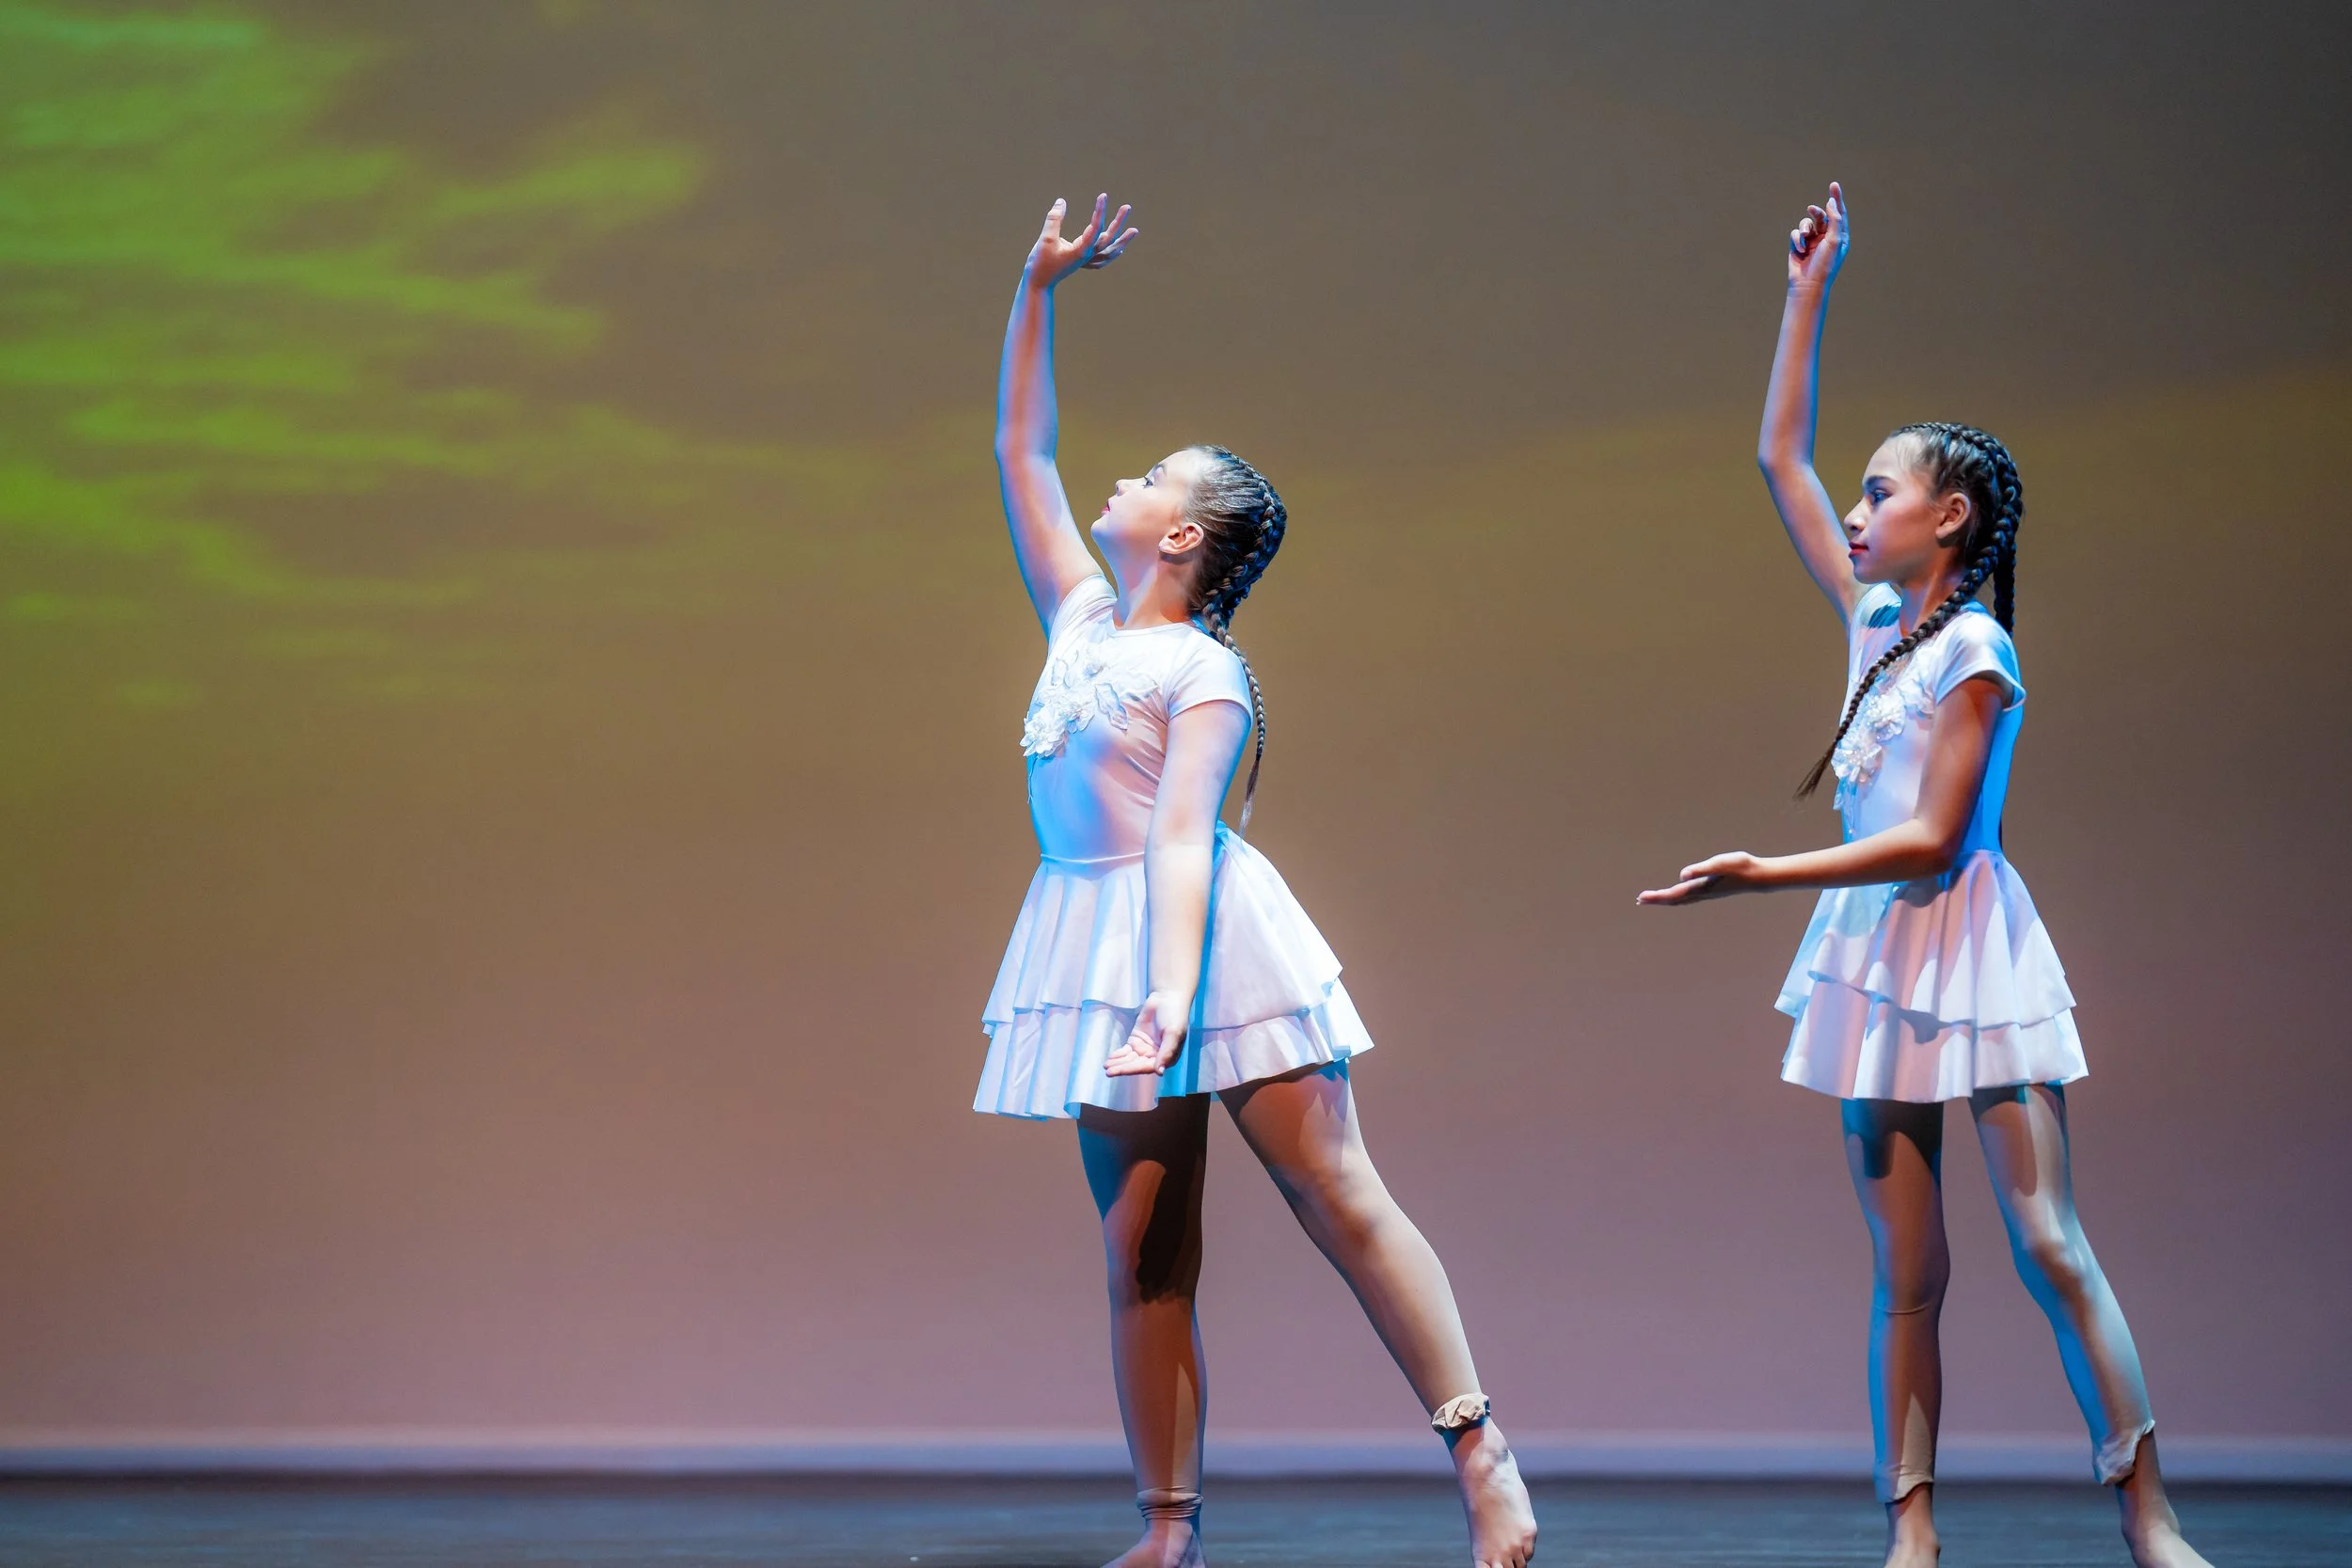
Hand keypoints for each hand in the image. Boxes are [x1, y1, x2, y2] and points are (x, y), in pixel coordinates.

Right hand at [1023, 193, 1138, 289]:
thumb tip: (1061, 201)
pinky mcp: (1082, 262)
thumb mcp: (1045, 239)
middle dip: (1119, 222)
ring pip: (1109, 250)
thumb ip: (1054, 219)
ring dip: (1122, 240)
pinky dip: (1112, 253)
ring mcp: (1086, 260)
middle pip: (1108, 238)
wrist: (1038, 283)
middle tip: (1128, 207)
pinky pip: (1102, 258)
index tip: (1103, 196)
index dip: (1100, 210)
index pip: (1096, 227)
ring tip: (1134, 230)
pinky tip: (1119, 250)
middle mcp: (1087, 255)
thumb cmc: (1040, 263)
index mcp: (1081, 250)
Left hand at [1101, 989, 1189, 1076]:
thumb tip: (1160, 1072)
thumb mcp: (1173, 1033)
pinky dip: (1118, 1055)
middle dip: (1123, 1068)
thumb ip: (1166, 1052)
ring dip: (1118, 1063)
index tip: (1123, 1071)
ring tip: (1106, 1067)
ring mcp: (1144, 1048)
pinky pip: (1125, 1051)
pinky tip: (1110, 1058)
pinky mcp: (1135, 1040)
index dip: (1135, 1069)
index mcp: (1166, 1057)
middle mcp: (1155, 1056)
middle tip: (1109, 1072)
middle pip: (1136, 1065)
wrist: (1166, 998)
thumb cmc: (1175, 1016)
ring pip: (1129, 1059)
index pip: (1148, 1067)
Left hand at [1637, 850, 1769, 905]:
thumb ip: (1700, 869)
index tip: (1641, 898)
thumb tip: (1681, 875)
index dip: (1656, 896)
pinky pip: (1688, 897)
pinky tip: (1678, 894)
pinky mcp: (1711, 890)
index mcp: (1699, 888)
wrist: (1758, 876)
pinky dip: (1678, 897)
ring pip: (1681, 900)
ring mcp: (1707, 893)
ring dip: (1666, 900)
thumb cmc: (1740, 867)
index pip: (1672, 894)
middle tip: (1639, 900)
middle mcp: (1701, 893)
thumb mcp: (1719, 864)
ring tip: (1654, 900)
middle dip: (1657, 900)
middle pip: (1674, 899)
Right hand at [1787, 181, 1848, 289]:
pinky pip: (1795, 234)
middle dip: (1816, 212)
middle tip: (1812, 209)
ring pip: (1806, 223)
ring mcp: (1812, 241)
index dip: (1836, 199)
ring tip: (1805, 241)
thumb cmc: (1825, 265)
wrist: (1807, 284)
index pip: (1839, 213)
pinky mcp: (1799, 246)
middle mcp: (1826, 237)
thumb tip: (1831, 202)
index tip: (1833, 185)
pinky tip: (1800, 251)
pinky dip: (1797, 240)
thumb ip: (1834, 219)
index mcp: (1839, 236)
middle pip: (1821, 216)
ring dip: (1804, 230)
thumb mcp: (1834, 240)